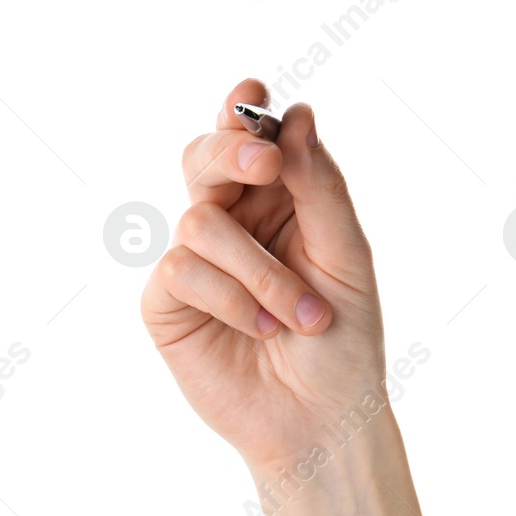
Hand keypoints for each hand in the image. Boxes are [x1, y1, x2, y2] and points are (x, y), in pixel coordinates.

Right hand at [142, 80, 379, 469]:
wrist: (323, 420)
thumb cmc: (344, 339)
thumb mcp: (347, 256)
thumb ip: (319, 188)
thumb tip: (296, 117)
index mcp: (278, 195)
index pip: (251, 135)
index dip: (241, 109)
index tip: (251, 95)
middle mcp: (232, 218)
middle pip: (203, 155)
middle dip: (231, 150)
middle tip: (266, 163)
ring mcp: (195, 258)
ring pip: (200, 218)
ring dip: (259, 269)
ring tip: (300, 316)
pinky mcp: (168, 301)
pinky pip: (182, 269)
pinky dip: (232, 298)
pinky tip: (263, 330)